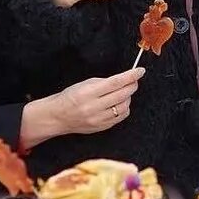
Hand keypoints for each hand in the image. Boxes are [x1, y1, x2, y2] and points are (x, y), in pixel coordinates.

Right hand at [20, 68, 144, 147]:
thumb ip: (104, 82)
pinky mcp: (102, 127)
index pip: (115, 83)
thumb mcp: (84, 84)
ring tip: (124, 92)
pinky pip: (120, 117)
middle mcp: (94, 107)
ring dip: (128, 97)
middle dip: (132, 85)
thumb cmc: (70, 97)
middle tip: (134, 80)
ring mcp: (98, 119)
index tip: (139, 71)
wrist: (58, 116)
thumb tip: (123, 80)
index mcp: (88, 93)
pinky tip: (119, 103)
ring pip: (124, 107)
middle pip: (122, 95)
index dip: (130, 76)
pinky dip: (124, 108)